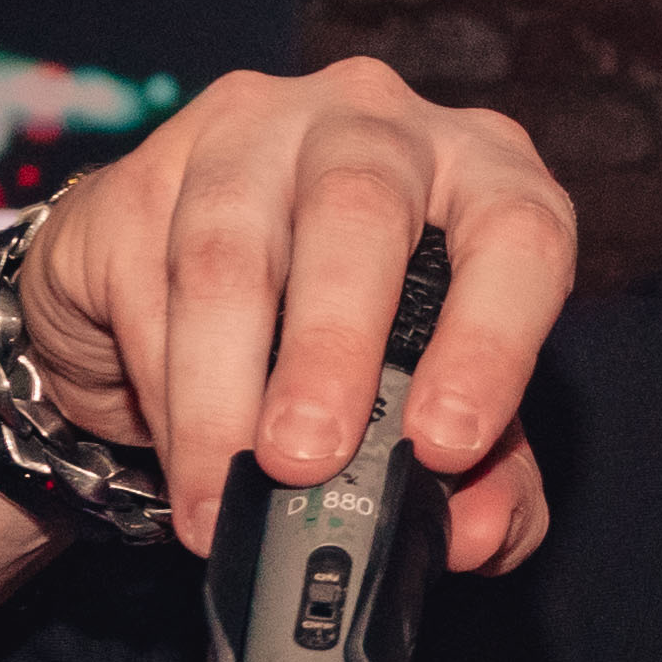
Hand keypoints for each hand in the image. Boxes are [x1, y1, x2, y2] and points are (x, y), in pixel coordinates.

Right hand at [13, 59, 574, 569]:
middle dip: (333, 349)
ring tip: (222, 500)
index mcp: (482, 173)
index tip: (448, 445)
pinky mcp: (142, 170)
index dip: (492, 341)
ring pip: (230, 252)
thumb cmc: (349, 334)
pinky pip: (146, 279)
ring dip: (222, 395)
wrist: (187, 286)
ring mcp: (250, 131)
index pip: (519, 232)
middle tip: (307, 462)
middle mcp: (374, 125)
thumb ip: (485, 475)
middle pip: (361, 210)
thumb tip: (476, 535)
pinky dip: (163, 389)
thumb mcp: (434, 403)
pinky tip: (176, 456)